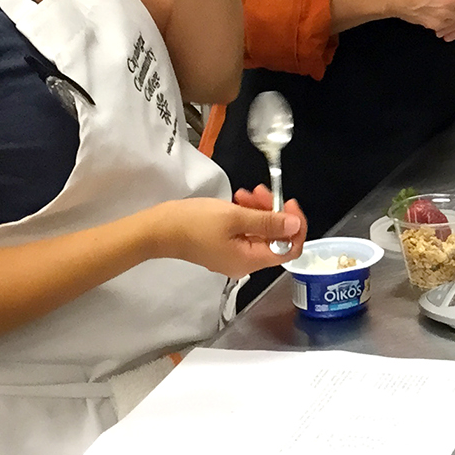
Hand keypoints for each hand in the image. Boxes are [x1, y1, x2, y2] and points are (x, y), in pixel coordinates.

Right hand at [150, 191, 301, 276]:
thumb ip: (268, 222)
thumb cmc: (194, 223)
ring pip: (260, 232)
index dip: (295, 227)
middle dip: (274, 212)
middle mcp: (245, 262)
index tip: (288, 203)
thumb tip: (295, 226)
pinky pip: (245, 231)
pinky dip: (247, 215)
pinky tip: (239, 199)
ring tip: (247, 193)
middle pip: (275, 239)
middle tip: (262, 191)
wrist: (158, 229)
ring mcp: (234, 255)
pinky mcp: (224, 246)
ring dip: (259, 210)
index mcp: (251, 260)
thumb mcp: (234, 217)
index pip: (289, 250)